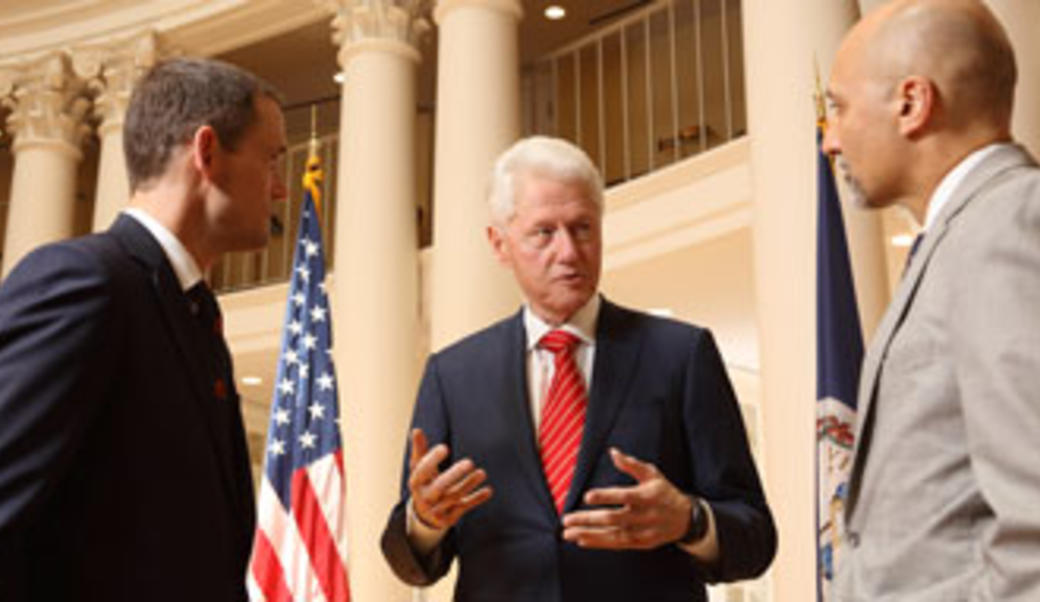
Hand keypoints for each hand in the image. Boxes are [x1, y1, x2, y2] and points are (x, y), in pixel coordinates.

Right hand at [408, 428, 492, 529]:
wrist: (423, 515)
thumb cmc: (424, 483)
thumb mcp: (419, 468)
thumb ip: (419, 450)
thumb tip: (416, 430)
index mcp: (416, 483)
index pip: (421, 471)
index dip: (432, 460)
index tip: (444, 447)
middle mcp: (425, 498)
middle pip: (439, 487)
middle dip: (454, 475)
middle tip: (469, 462)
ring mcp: (437, 509)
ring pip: (454, 497)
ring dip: (469, 484)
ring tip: (482, 473)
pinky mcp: (449, 517)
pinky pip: (464, 507)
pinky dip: (476, 499)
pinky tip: (488, 490)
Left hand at [561, 447, 692, 549]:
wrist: (687, 519)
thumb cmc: (664, 492)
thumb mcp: (653, 474)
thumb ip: (632, 464)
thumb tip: (613, 452)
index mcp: (647, 496)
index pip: (624, 496)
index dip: (606, 496)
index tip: (587, 496)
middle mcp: (645, 515)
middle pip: (613, 518)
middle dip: (588, 519)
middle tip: (567, 519)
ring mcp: (643, 532)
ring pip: (612, 535)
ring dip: (588, 534)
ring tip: (568, 533)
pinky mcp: (641, 543)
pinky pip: (617, 544)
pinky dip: (599, 542)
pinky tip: (582, 540)